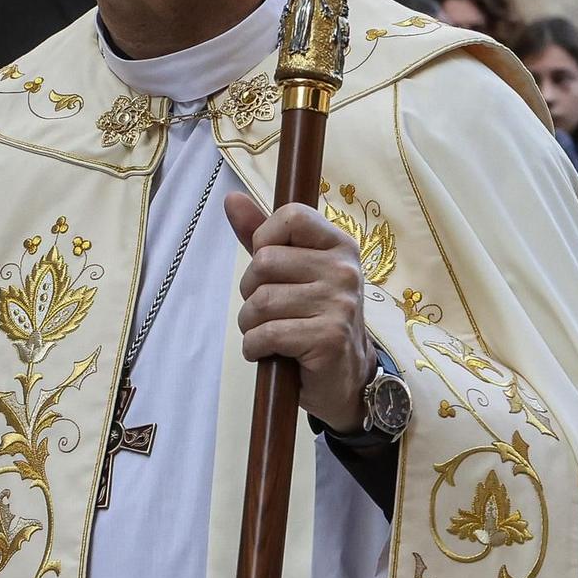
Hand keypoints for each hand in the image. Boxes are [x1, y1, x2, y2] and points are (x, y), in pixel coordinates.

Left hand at [225, 194, 371, 434]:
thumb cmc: (314, 319)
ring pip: (261, 302)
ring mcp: (340, 304)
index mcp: (339, 245)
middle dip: (251, 292)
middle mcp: (344, 270)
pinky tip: (269, 352)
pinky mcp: (329, 338)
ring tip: (267, 334)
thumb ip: (263, 236)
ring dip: (250, 325)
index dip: (264, 239)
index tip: (269, 269)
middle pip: (265, 263)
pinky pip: (268, 333)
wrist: (346, 378)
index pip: (291, 216)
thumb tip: (231, 199)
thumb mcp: (293, 273)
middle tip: (266, 311)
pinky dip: (255, 347)